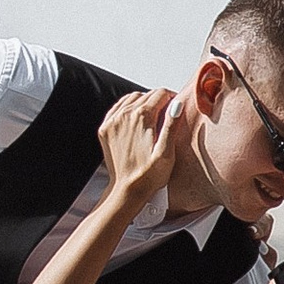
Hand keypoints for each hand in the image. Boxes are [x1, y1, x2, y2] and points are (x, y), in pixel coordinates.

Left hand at [95, 83, 183, 207]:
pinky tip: (136, 115)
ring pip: (131, 98)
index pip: (160, 94)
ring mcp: (112, 121)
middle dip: (160, 99)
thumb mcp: (166, 153)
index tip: (177, 105)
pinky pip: (117, 107)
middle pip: (146, 94)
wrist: (127, 189)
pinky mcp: (105, 128)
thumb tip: (177, 104)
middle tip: (169, 111)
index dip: (172, 97)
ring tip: (155, 113)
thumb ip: (171, 126)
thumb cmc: (148, 176)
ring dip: (145, 101)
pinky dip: (128, 107)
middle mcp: (124, 116)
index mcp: (141, 118)